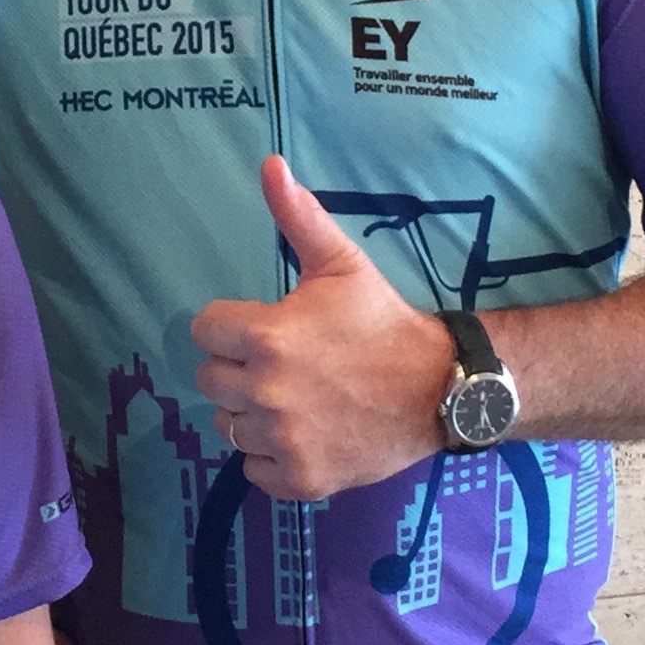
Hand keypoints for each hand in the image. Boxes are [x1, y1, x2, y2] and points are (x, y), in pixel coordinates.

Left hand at [190, 156, 455, 501]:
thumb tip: (269, 164)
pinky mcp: (301, 479)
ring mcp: (283, 441)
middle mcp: (266, 393)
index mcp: (266, 337)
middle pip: (210, 380)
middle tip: (281, 363)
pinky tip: (302, 433)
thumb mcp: (341, 264)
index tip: (265, 327)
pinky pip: (253, 469)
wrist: (440, 389)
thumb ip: (297, 217)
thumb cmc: (382, 322)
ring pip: (229, 426)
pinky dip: (271, 456)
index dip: (230, 325)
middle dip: (237, 368)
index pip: (204, 330)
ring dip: (251, 413)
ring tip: (293, 397)